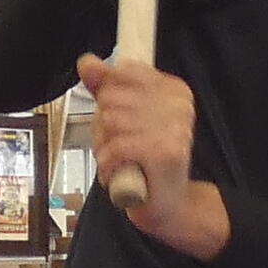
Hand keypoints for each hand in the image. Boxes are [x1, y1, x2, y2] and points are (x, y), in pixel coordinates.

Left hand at [75, 52, 223, 257]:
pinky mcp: (165, 153)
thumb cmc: (142, 160)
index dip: (108, 99)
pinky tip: (121, 174)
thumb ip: (105, 87)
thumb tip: (87, 61)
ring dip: (105, 148)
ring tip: (121, 163)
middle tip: (119, 148)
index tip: (122, 121)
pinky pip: (116, 148)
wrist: (167, 206)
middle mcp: (180, 104)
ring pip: (111, 121)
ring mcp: (175, 128)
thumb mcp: (122, 118)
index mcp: (174, 89)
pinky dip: (109, 166)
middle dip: (103, 127)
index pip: (123, 72)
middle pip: (111, 97)